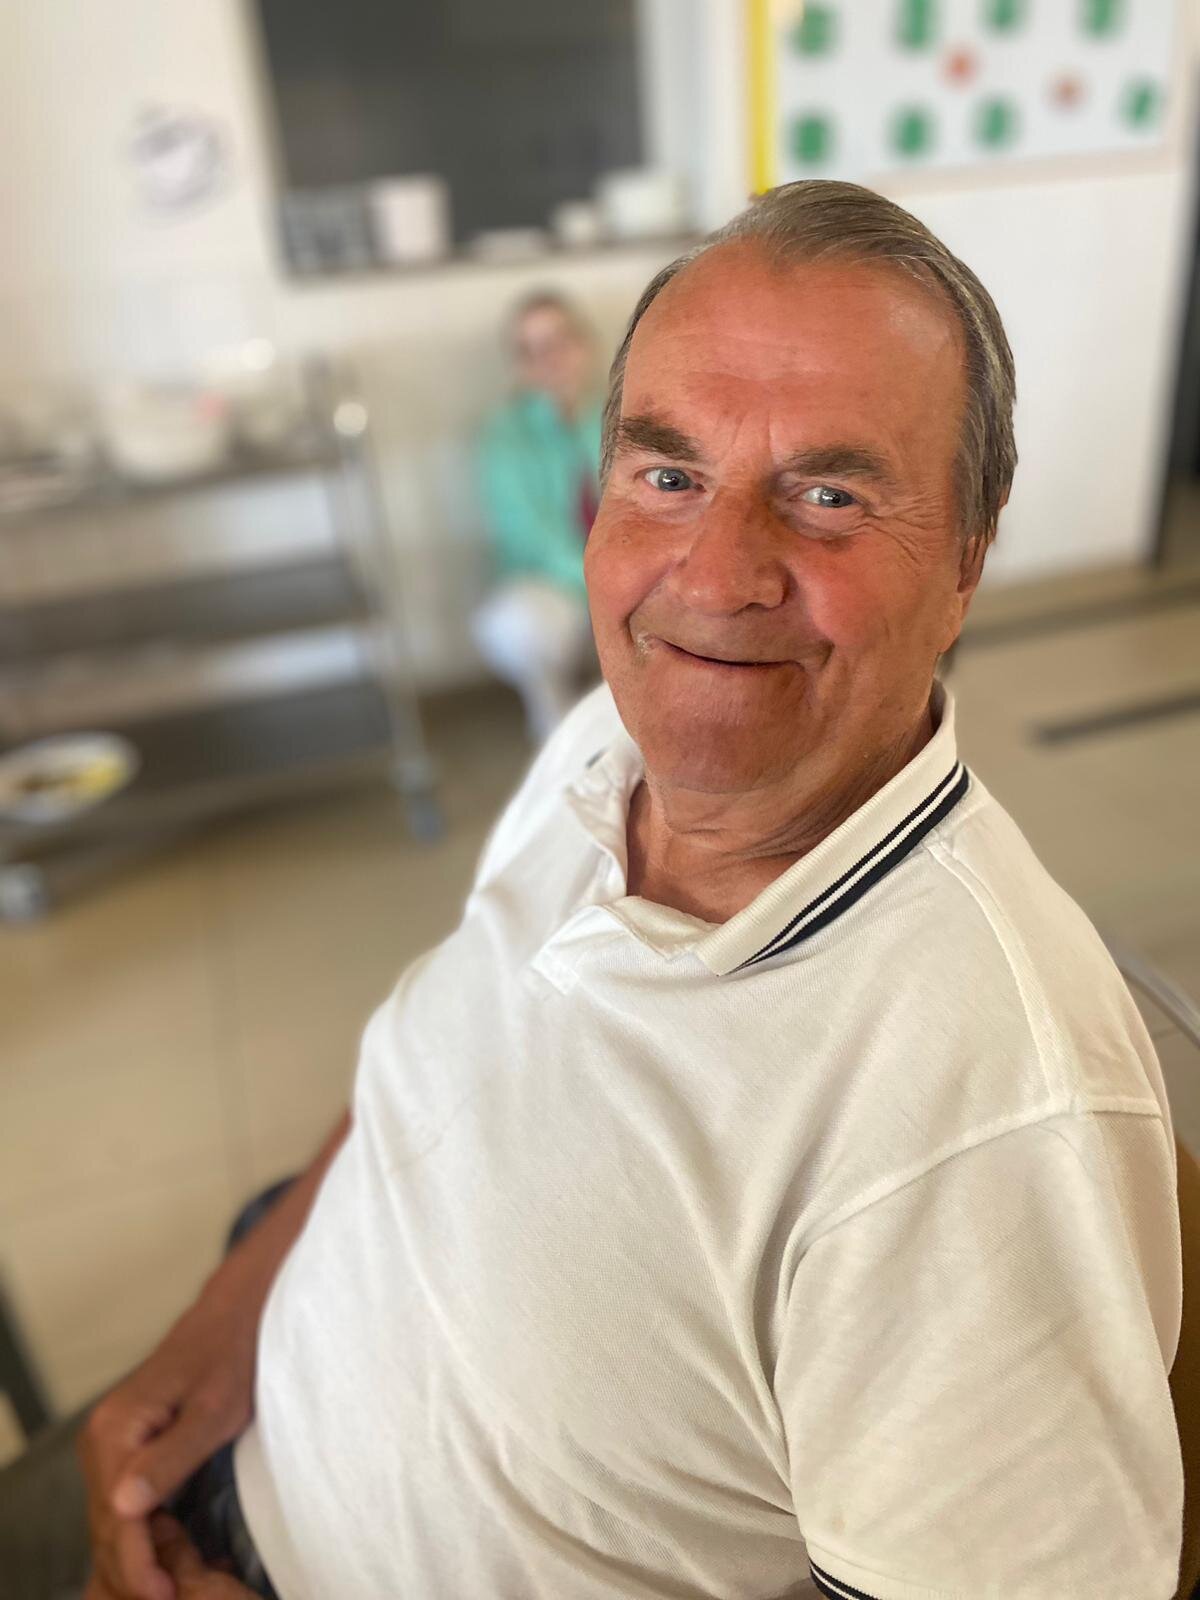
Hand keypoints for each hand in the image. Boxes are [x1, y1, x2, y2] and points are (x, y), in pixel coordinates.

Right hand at [78, 1292, 258, 1599]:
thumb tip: (123, 1507)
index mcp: (116, 1429)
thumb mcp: (215, 1410)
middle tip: (175, 1597)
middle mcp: (103, 1437)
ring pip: (114, 1519)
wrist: (238, 1313)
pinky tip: (164, 1559)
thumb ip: (171, 1457)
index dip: (136, 1565)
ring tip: (172, 1587)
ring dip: (137, 1557)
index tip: (164, 1597)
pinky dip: (141, 1536)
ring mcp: (112, 1442)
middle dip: (134, 1570)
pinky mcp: (129, 1446)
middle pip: (107, 1525)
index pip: (115, 1517)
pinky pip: (125, 1503)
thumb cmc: (235, 1355)